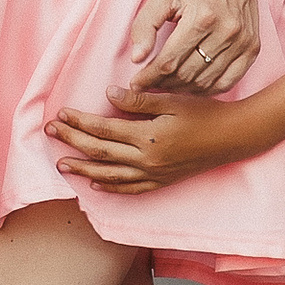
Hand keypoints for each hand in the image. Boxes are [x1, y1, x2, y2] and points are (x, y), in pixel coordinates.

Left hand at [52, 83, 260, 193]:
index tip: (61, 113)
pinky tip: (95, 183)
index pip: (103, 130)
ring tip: (62, 164)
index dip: (79, 122)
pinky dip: (110, 186)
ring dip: (83, 169)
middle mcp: (147, 160)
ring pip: (110, 175)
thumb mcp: (173, 100)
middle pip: (100, 153)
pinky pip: (130, 189)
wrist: (233, 138)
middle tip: (50, 133)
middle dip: (72, 142)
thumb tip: (108, 95)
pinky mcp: (162, 182)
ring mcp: (154, 175)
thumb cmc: (205, 114)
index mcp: (148, 137)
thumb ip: (139, 99)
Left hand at [127, 0, 261, 92]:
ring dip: (183, 89)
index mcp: (202, 17)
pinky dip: (208, 89)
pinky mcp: (252, 47)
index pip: (169, 61)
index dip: (148, 77)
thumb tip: (137, 58)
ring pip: (206, 82)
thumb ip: (144, 25)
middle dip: (163, 84)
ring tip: (167, 85)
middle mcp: (226, 31)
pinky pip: (228, 82)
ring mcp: (242, 41)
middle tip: (149, 83)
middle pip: (187, 74)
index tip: (135, 84)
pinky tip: (193, 85)